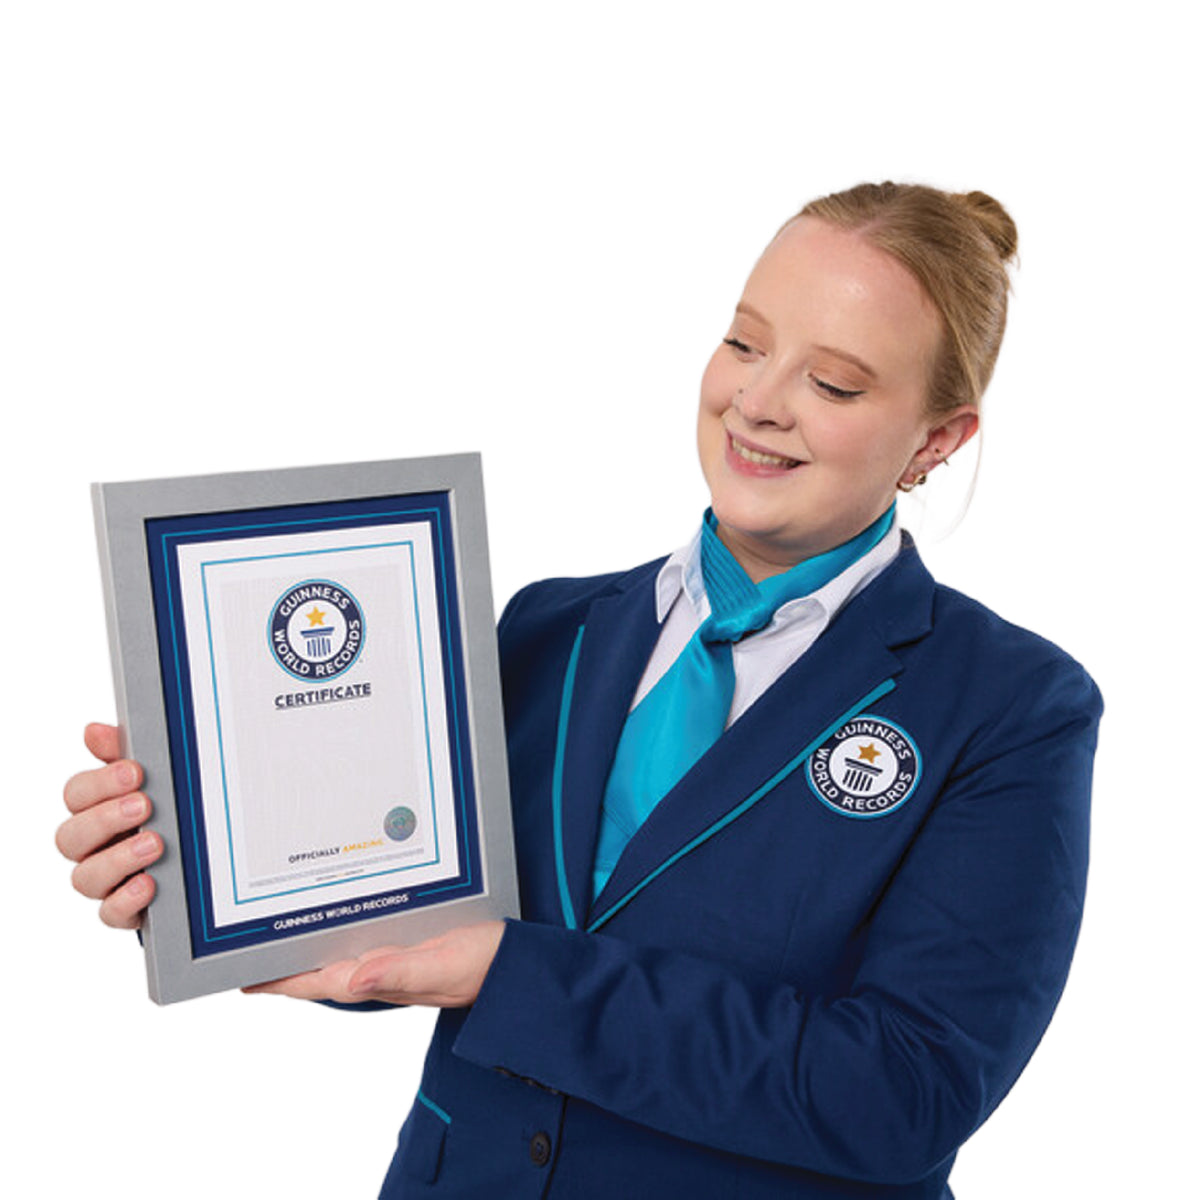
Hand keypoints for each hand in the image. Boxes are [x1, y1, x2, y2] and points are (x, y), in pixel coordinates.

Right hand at [56, 723, 162, 928]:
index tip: (134, 772)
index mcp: (97, 810)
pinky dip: (127, 899)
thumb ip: (124, 756)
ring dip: (118, 859)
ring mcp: (107, 881)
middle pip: (71, 837)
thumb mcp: (156, 780)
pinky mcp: (125, 910)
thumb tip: (94, 731)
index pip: (77, 795)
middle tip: (144, 805)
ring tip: (154, 843)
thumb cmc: (168, 812)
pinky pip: (111, 913)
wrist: (200, 860)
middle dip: (105, 819)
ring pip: (85, 877)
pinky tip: (149, 884)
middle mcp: (94, 847)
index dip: (99, 784)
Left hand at [243, 921, 506, 1006]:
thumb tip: (353, 977)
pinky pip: (366, 944)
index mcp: (385, 977)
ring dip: (310, 950)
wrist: (521, 966)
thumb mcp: (446, 964)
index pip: (319, 981)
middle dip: (286, 965)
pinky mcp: (411, 947)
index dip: (281, 980)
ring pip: (341, 957)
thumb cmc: (489, 966)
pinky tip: (338, 926)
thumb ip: (402, 972)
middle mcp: (384, 971)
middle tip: (247, 952)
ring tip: (280, 939)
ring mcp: (396, 961)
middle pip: (321, 970)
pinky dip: (343, 936)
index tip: (245, 978)